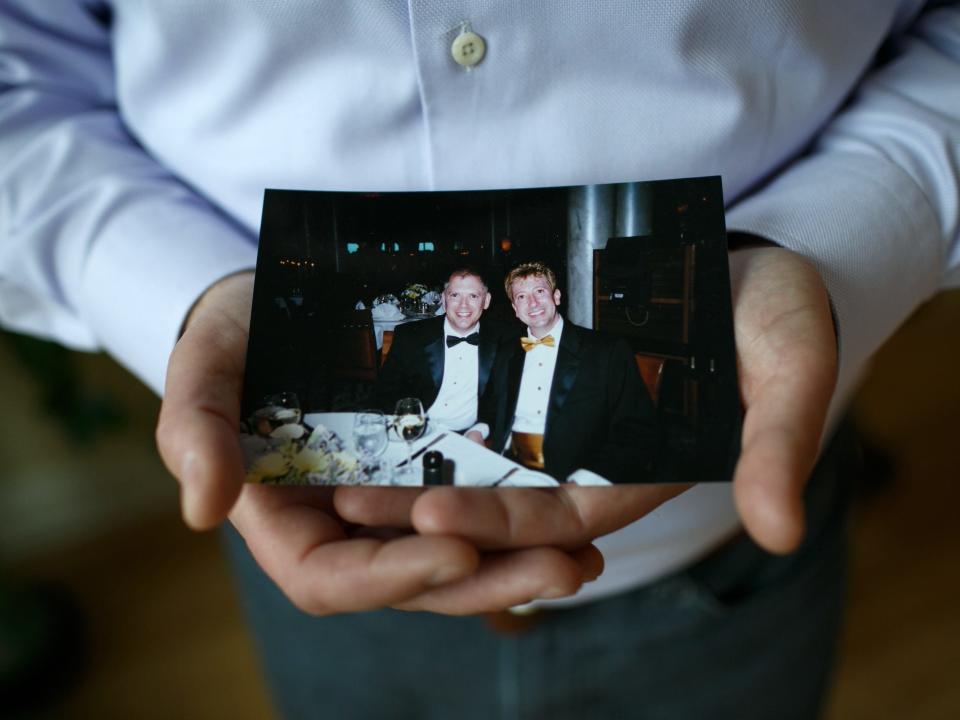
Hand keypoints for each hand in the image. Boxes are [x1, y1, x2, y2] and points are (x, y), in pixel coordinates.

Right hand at [155, 271, 601, 614]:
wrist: (286, 297)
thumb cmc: (238, 332)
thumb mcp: (205, 365)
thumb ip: (194, 429)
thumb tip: (203, 511)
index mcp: (288, 523)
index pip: (332, 580)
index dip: (391, 578)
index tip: (454, 551)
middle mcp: (348, 527)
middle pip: (414, 582)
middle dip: (484, 583)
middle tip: (559, 570)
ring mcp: (396, 504)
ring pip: (456, 556)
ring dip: (519, 566)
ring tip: (583, 559)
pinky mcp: (436, 473)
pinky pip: (480, 512)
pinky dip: (524, 527)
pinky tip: (580, 523)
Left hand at [337, 246, 836, 556]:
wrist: (750, 259)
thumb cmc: (775, 313)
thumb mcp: (789, 366)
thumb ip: (780, 442)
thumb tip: (782, 531)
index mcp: (637, 475)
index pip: (558, 521)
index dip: (501, 525)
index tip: (434, 515)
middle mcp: (586, 458)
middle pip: (498, 500)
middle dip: (427, 507)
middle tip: (350, 501)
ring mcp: (555, 416)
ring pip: (473, 457)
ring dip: (410, 470)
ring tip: (335, 471)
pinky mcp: (532, 370)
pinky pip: (474, 397)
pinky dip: (428, 407)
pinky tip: (371, 402)